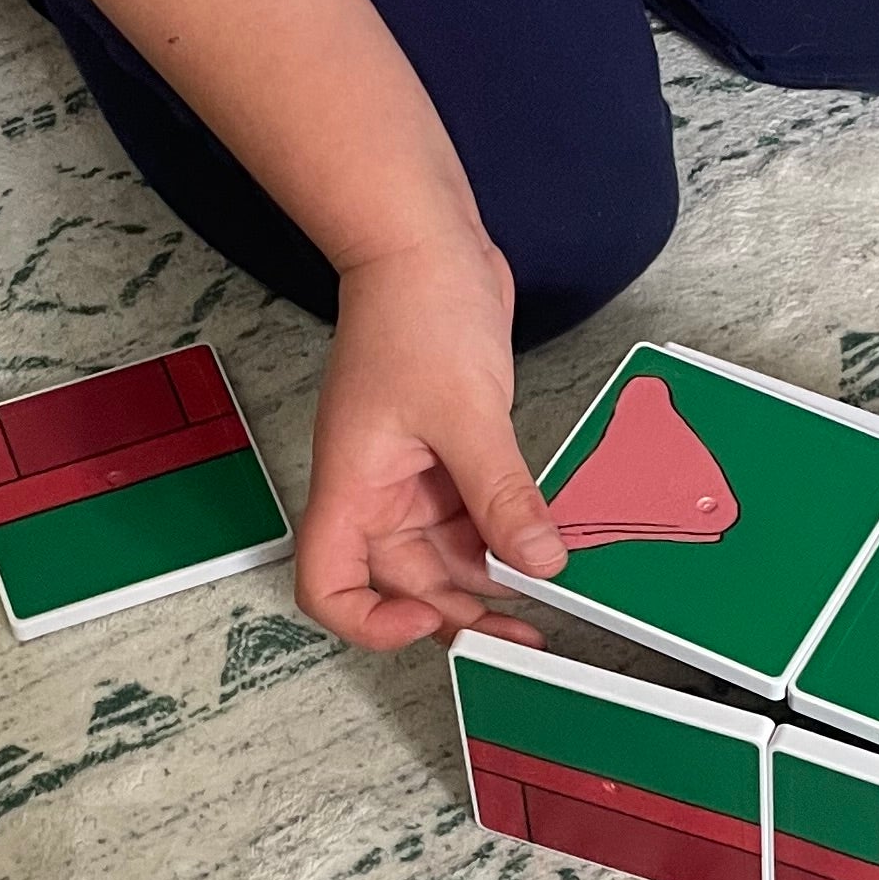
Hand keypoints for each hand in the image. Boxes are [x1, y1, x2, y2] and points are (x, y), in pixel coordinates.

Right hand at [296, 231, 568, 650]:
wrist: (425, 243)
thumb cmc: (414, 310)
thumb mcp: (467, 413)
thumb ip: (502, 495)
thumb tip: (538, 562)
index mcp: (353, 486)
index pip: (329, 587)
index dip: (370, 621)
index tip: (426, 620)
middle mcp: (376, 491)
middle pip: (405, 581)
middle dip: (460, 612)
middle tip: (523, 636)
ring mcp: (411, 474)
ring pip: (448, 553)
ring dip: (493, 577)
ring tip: (550, 594)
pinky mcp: (447, 454)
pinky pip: (474, 514)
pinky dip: (506, 533)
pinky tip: (545, 544)